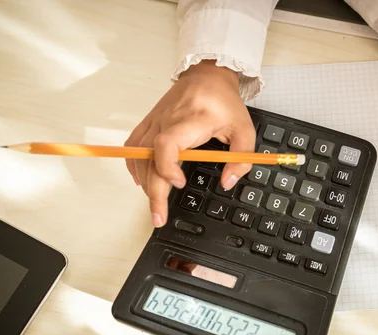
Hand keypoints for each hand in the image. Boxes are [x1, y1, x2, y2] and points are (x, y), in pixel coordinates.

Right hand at [124, 61, 255, 227]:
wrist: (207, 75)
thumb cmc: (224, 102)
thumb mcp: (244, 129)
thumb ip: (240, 158)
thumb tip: (227, 182)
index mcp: (191, 121)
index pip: (167, 144)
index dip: (167, 167)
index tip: (179, 183)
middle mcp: (167, 121)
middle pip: (149, 159)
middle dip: (153, 193)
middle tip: (159, 217)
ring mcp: (155, 122)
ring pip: (139, 157)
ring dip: (145, 183)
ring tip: (155, 205)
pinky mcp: (149, 123)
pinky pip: (133, 147)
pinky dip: (134, 166)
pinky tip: (142, 181)